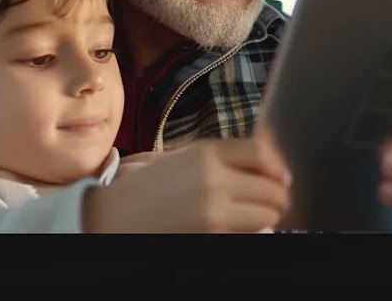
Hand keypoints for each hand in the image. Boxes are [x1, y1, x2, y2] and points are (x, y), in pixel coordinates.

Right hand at [84, 132, 290, 232]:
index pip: (263, 154)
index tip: (281, 176)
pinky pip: (249, 233)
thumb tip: (269, 156)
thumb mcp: (181, 158)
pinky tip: (232, 228)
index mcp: (205, 153)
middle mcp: (214, 180)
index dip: (278, 167)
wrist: (110, 219)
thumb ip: (222, 155)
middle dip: (274, 196)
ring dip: (265, 216)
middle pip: (273, 188)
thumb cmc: (144, 190)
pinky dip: (248, 232)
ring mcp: (214, 212)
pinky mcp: (212, 237)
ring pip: (267, 215)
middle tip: (267, 201)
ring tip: (250, 216)